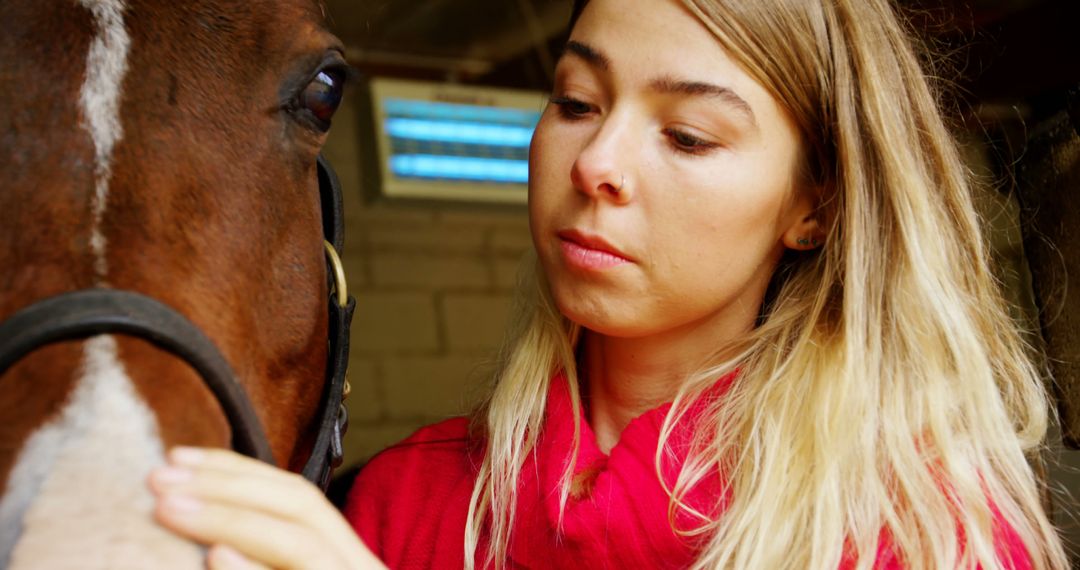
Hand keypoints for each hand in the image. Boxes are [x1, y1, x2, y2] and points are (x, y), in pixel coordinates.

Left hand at [148, 447, 385, 569]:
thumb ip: (260, 552)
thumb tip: (200, 527)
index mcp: (345, 558)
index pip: (296, 497)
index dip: (237, 470)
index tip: (177, 456)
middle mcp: (359, 568)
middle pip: (302, 507)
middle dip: (229, 485)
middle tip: (158, 476)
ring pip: (298, 544)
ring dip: (229, 520)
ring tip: (168, 508)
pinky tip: (217, 558)